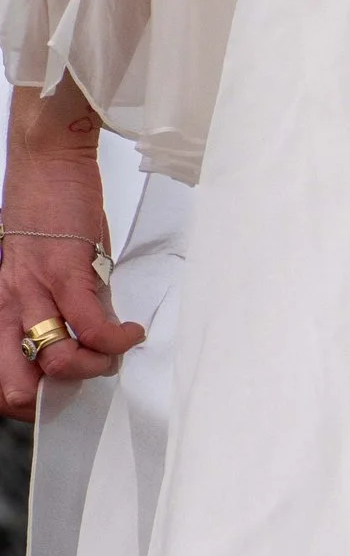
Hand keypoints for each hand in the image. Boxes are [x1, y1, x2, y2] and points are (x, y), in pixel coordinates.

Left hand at [0, 85, 142, 421]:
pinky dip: (119, 340)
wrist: (48, 158)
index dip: (32, 397)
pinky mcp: (67, 271)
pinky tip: (131, 331)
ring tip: (114, 350)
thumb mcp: (45, 268)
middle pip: (17, 386)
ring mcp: (35, 290)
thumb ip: (64, 307)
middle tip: (85, 377)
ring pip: (57, 364)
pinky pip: (94, 329)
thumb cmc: (48, 208)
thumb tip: (94, 341)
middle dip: (57, 395)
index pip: (1, 377)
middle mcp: (10, 304)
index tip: (63, 390)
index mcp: (1, 306)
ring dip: (96, 368)